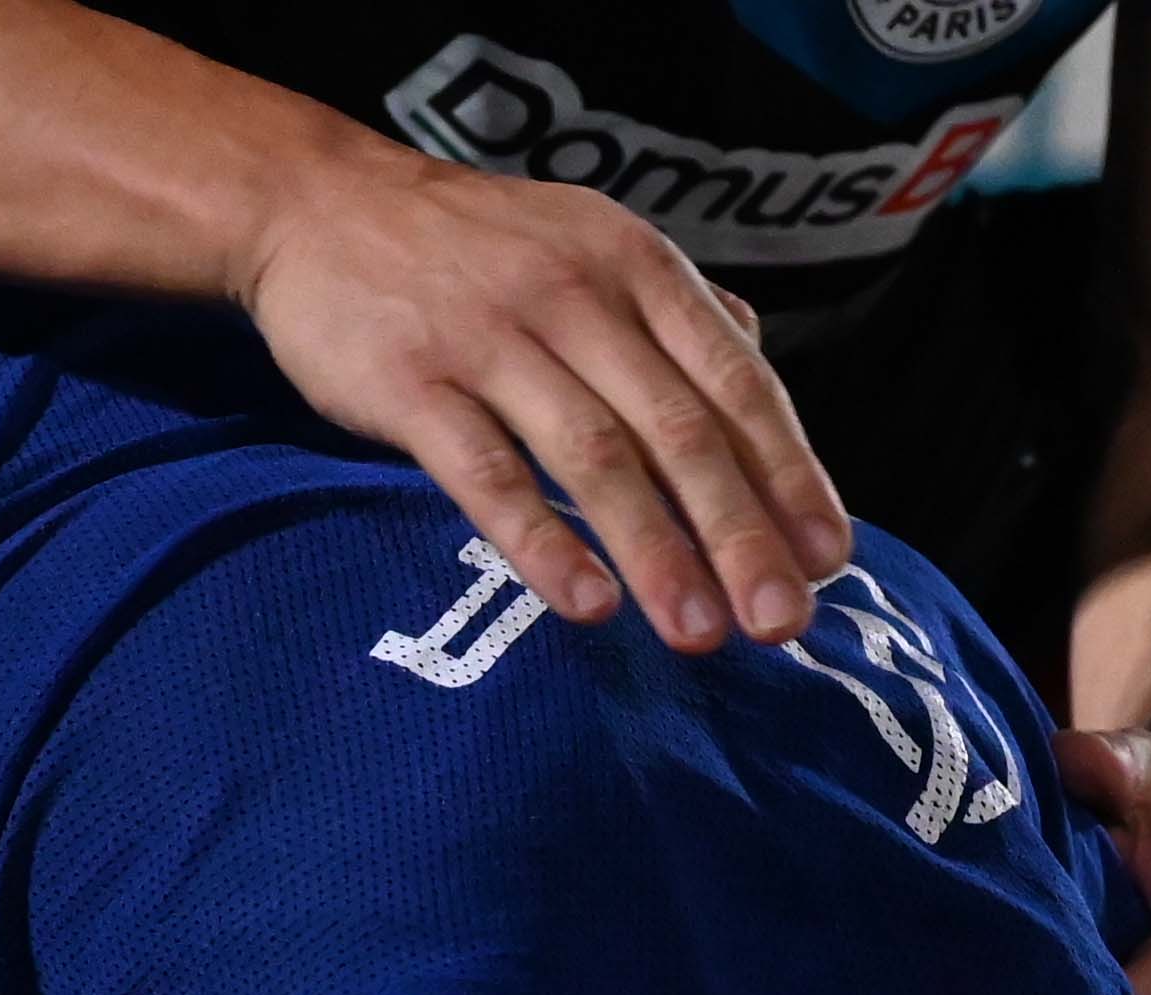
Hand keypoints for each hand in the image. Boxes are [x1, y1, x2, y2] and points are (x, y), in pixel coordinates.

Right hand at [236, 152, 852, 654]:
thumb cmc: (471, 248)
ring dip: (656, 550)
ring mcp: (492, 339)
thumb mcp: (588, 243)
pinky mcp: (412, 384)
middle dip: (740, 533)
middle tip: (781, 621)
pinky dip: (542, 540)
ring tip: (699, 633)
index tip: (829, 560)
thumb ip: (671, 310)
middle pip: (679, 430)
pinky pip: (488, 473)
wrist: (321, 205)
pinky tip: (588, 604)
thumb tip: (755, 361)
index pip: (736, 382)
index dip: (788, 475)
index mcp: (637, 269)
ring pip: (595, 456)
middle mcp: (577, 297)